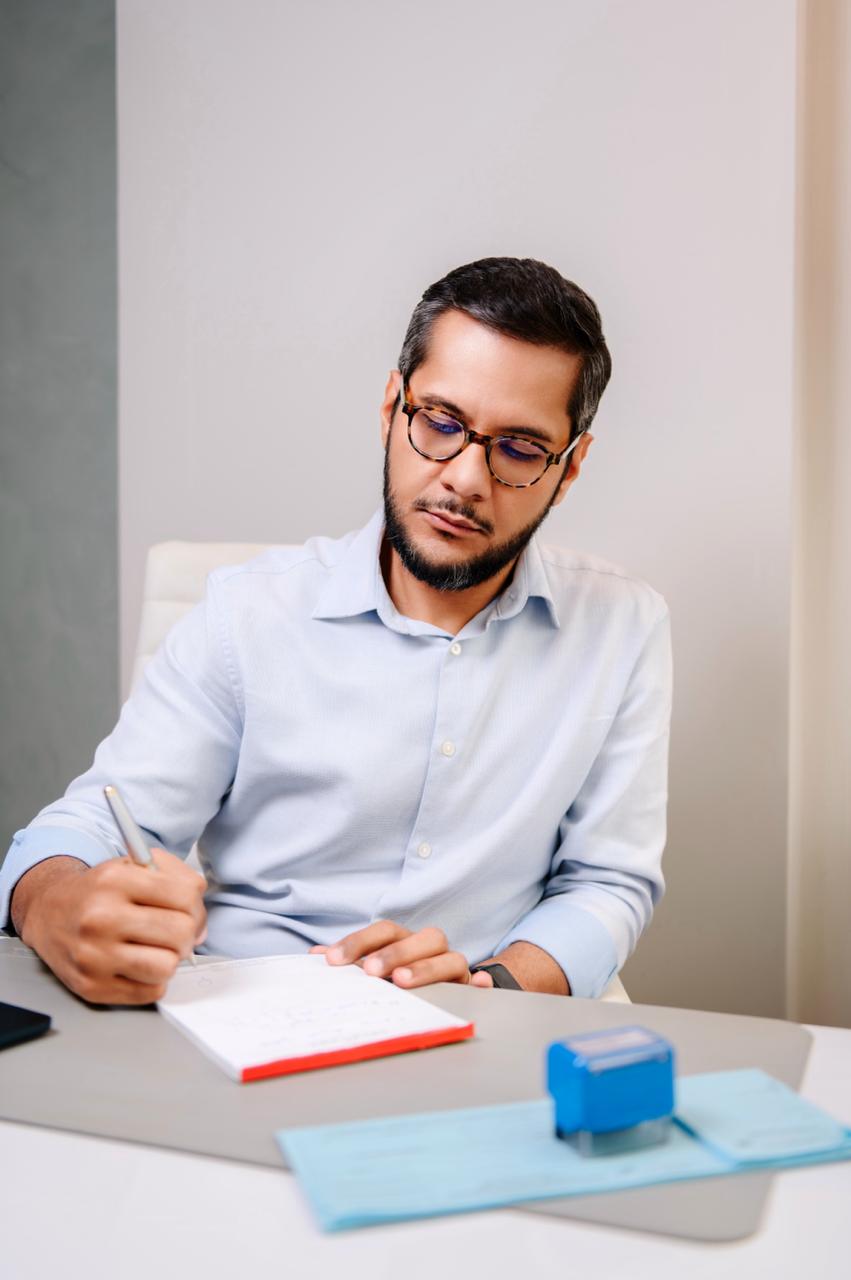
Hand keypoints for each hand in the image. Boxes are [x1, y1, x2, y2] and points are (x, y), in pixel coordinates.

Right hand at [17, 849, 206, 1004]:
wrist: (49, 912)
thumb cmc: (100, 891)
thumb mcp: (136, 864)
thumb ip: (178, 878)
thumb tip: (201, 926)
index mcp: (115, 881)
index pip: (185, 896)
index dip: (195, 905)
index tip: (188, 910)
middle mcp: (101, 918)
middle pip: (180, 933)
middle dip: (186, 933)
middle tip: (174, 931)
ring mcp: (94, 956)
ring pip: (166, 967)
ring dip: (170, 959)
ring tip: (157, 949)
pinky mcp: (92, 987)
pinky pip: (150, 992)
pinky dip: (153, 980)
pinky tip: (140, 964)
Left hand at [310, 919, 494, 988]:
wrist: (446, 990)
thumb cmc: (401, 977)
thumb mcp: (375, 968)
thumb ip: (351, 962)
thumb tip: (313, 957)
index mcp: (406, 940)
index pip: (386, 930)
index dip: (359, 942)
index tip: (333, 960)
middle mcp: (432, 949)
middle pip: (423, 938)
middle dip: (395, 952)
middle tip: (370, 972)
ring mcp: (455, 969)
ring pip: (452, 958)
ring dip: (427, 968)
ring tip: (403, 982)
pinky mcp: (472, 990)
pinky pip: (482, 983)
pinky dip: (482, 984)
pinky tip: (479, 986)